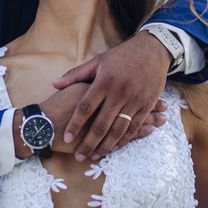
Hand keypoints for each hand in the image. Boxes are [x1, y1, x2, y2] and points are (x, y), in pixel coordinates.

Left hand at [52, 31, 170, 160]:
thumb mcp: (97, 61)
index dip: (75, 124)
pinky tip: (114, 148)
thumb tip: (54, 84)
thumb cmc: (121, 56)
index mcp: (104, 82)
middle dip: (89, 142)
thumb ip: (75, 75)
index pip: (86, 107)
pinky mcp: (146, 105)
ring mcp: (134, 100)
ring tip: (95, 156)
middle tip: (79, 155)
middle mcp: (119, 93)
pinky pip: (134, 127)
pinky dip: (124, 140)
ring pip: (118, 129)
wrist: (152, 51)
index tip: (67, 137)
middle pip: (101, 123)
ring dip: (106, 146)